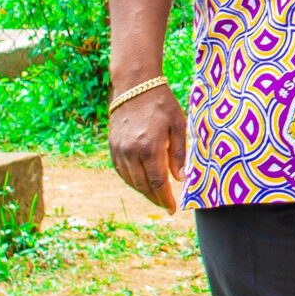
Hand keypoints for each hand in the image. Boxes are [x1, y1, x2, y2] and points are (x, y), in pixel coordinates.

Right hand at [109, 83, 187, 211]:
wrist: (135, 86)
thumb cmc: (162, 103)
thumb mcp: (178, 124)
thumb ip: (179, 153)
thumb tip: (181, 178)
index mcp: (150, 148)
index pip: (157, 182)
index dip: (165, 198)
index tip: (172, 208)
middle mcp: (132, 153)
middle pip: (143, 185)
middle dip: (155, 198)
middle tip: (166, 205)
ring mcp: (119, 151)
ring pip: (131, 181)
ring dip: (144, 191)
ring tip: (157, 195)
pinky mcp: (113, 147)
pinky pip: (121, 171)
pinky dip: (132, 180)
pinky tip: (141, 182)